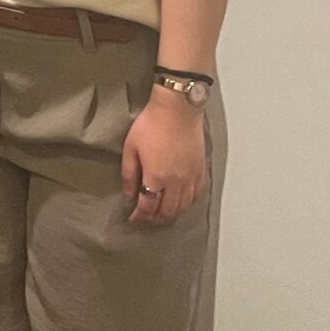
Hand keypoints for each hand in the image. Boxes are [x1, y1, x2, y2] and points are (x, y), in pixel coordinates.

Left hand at [122, 89, 208, 225]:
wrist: (178, 111)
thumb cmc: (151, 125)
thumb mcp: (131, 148)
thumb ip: (129, 173)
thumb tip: (130, 193)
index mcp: (157, 177)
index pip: (148, 206)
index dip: (139, 216)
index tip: (133, 219)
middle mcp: (176, 183)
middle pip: (168, 211)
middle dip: (155, 219)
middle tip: (146, 218)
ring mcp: (191, 178)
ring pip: (184, 207)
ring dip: (172, 214)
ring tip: (162, 214)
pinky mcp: (201, 171)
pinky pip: (197, 196)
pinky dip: (188, 204)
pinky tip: (181, 202)